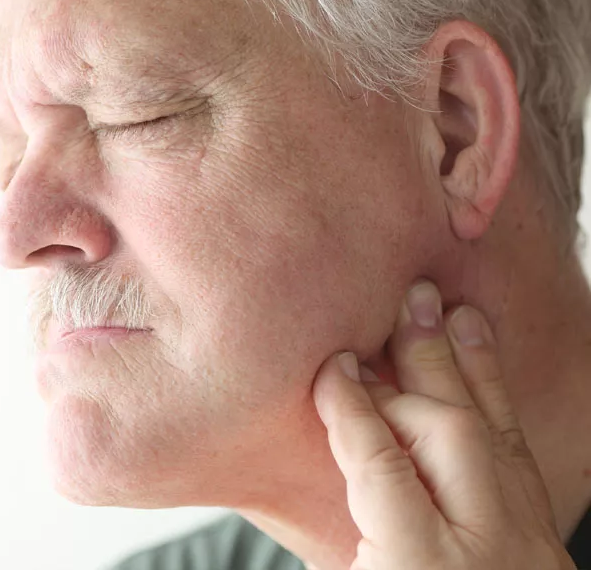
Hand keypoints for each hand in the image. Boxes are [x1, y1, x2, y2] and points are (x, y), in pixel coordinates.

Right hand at [312, 280, 575, 569]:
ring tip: (449, 311)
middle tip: (402, 306)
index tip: (331, 368)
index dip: (352, 409)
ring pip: (493, 432)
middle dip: (417, 365)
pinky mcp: (538, 535)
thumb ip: (338, 537)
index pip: (381, 465)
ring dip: (466, 364)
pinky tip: (485, 361)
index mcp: (421, 568)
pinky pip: (518, 452)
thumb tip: (310, 475)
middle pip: (446, 434)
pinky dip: (497, 399)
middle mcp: (482, 547)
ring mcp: (522, 540)